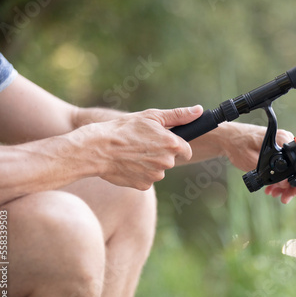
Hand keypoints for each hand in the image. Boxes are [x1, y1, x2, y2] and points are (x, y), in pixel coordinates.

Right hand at [85, 105, 202, 189]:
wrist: (96, 148)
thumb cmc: (123, 129)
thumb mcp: (151, 117)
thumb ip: (178, 115)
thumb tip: (199, 110)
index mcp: (172, 144)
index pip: (186, 150)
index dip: (176, 146)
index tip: (164, 143)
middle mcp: (166, 162)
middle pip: (171, 160)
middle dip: (161, 154)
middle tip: (142, 145)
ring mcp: (155, 175)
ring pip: (158, 171)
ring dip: (149, 164)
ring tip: (132, 153)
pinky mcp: (144, 186)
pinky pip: (146, 180)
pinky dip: (139, 173)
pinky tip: (128, 164)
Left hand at [220, 122, 295, 203]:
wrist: (228, 138)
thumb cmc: (237, 145)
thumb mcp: (252, 162)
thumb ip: (269, 173)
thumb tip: (286, 184)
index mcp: (282, 140)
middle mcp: (285, 141)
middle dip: (291, 186)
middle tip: (284, 199)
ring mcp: (282, 145)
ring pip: (290, 169)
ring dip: (284, 184)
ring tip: (274, 194)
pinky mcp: (278, 150)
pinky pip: (283, 166)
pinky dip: (278, 178)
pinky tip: (272, 188)